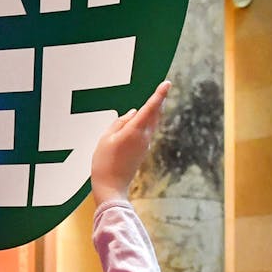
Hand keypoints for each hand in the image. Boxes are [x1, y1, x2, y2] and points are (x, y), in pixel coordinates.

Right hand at [89, 81, 170, 205]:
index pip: (150, 108)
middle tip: (164, 88)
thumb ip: (119, 123)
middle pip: (155, 115)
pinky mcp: (142, 151)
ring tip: (157, 99)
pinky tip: (143, 118)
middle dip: (160, 101)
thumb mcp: (105, 138)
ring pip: (153, 123)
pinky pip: (147, 131)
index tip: (167, 83)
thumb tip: (132, 114)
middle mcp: (144, 137)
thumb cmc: (104, 163)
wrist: (111, 187)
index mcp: (134, 131)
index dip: (159, 95)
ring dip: (155, 111)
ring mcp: (144, 145)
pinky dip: (148, 121)